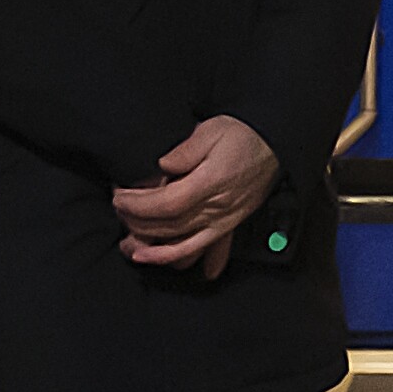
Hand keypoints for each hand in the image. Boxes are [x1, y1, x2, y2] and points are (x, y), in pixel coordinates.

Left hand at [114, 116, 280, 272]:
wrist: (273, 143)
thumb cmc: (242, 135)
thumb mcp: (211, 130)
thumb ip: (185, 150)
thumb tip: (163, 167)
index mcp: (211, 183)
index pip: (167, 203)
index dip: (139, 205)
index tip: (120, 198)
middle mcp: (218, 208)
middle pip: (170, 226)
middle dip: (138, 222)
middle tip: (119, 211)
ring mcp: (224, 221)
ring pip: (184, 245)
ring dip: (154, 250)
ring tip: (130, 247)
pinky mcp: (228, 226)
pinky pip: (205, 250)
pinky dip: (183, 259)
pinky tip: (164, 261)